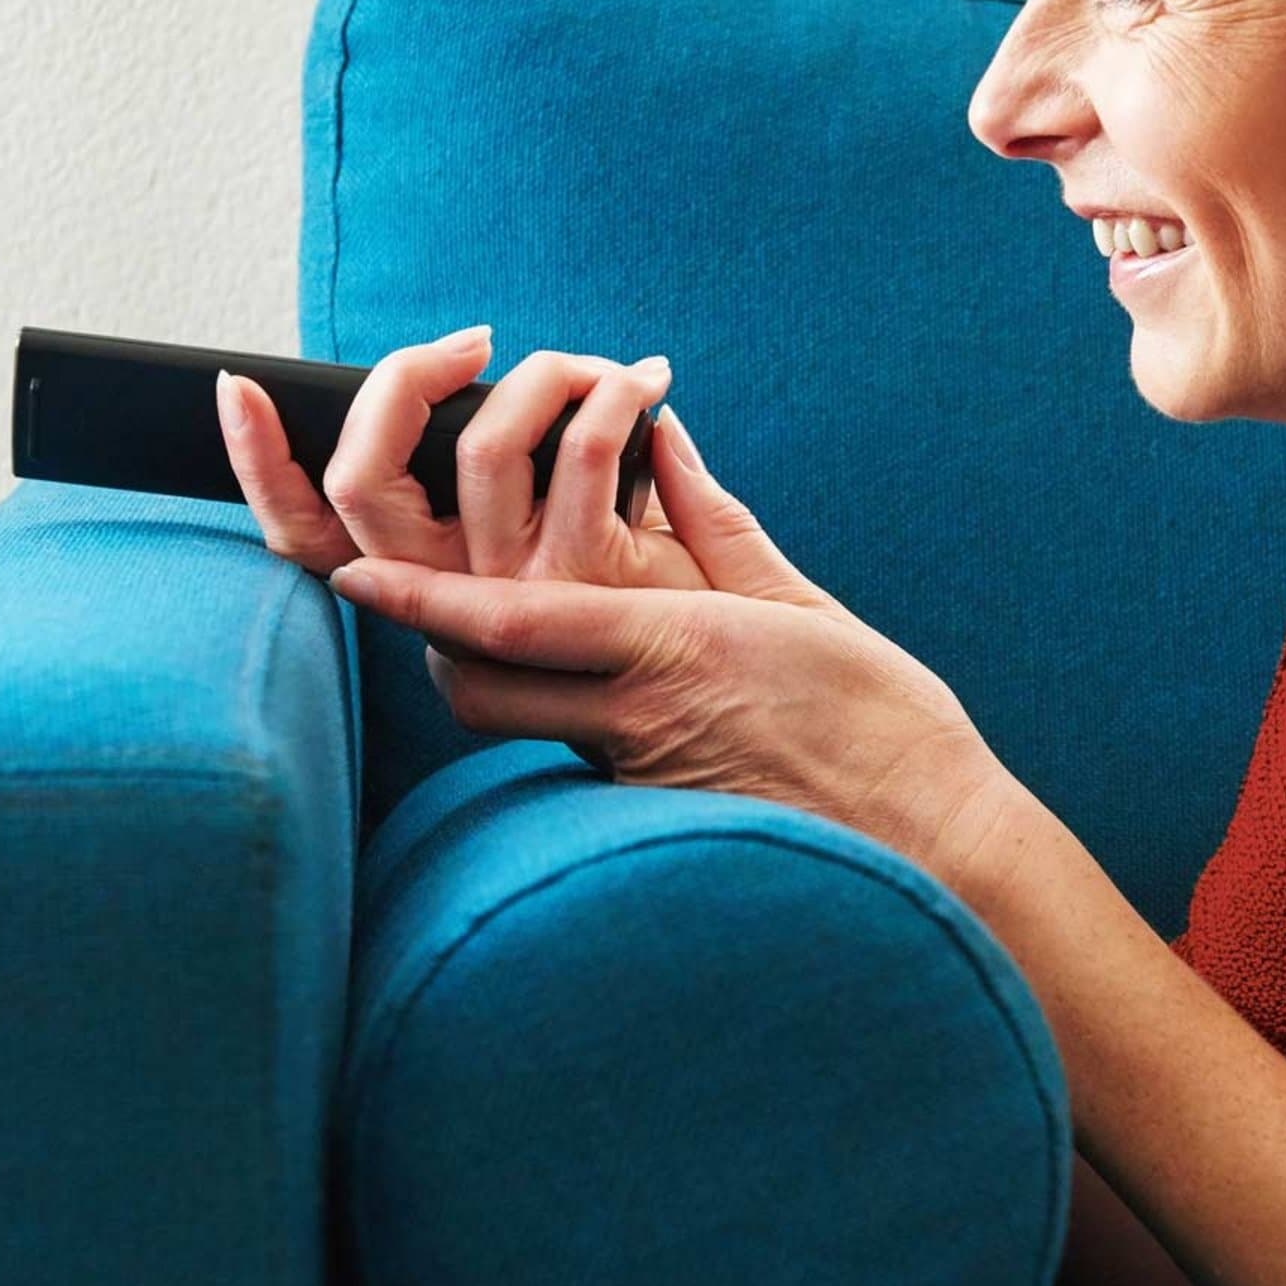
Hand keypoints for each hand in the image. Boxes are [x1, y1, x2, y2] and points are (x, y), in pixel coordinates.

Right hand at [217, 323, 708, 593]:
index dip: (257, 464)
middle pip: (362, 481)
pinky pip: (586, 448)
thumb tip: (468, 388)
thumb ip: (507, 483)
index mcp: (428, 585)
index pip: (307, 536)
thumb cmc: (654, 596)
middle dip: (401, 380)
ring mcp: (520, 592)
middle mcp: (455, 596)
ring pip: (482, 443)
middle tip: (469, 344)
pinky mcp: (595, 579)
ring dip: (542, 374)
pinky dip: (617, 394)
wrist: (741, 675)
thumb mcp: (557, 542)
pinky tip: (647, 388)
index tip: (238, 387)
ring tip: (596, 369)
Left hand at [324, 404, 1018, 884]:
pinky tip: (592, 700)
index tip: (354, 573)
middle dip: (430, 641)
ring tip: (500, 639)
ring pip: (510, 726)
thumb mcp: (802, 605)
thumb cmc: (884, 719)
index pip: (512, 620)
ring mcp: (638, 776)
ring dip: (483, 681)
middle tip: (421, 589)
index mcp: (676, 646)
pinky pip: (568, 758)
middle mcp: (637, 716)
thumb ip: (714, 524)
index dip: (420, 597)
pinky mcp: (650, 818)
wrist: (931, 844)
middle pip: (476, 685)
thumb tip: (661, 442)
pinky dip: (556, 719)